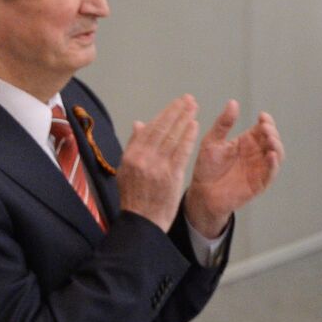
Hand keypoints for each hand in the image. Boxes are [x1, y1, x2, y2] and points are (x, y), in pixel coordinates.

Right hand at [117, 94, 199, 231]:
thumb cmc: (135, 197)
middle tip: (188, 99)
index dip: (164, 114)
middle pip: (162, 130)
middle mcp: (142, 159)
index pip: (149, 129)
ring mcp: (157, 167)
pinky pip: (181, 151)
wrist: (142, 221)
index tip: (175, 104)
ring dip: (184, 120)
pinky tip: (195, 126)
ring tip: (193, 107)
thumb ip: (133, 146)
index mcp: (130, 157)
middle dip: (176, 112)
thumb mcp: (126, 170)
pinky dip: (188, 137)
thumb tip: (139, 124)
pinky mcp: (170, 175)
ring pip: (172, 137)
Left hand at [184, 101, 282, 236]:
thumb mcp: (211, 142)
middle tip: (264, 126)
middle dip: (271, 131)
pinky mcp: (260, 183)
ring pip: (277, 154)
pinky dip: (274, 164)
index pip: (263, 128)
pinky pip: (271, 172)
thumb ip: (222, 124)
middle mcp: (256, 153)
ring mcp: (260, 168)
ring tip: (269, 137)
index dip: (266, 121)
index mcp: (247, 141)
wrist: (201, 193)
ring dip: (276, 145)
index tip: (262, 116)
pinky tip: (270, 155)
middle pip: (272, 139)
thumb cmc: (206, 167)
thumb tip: (233, 102)